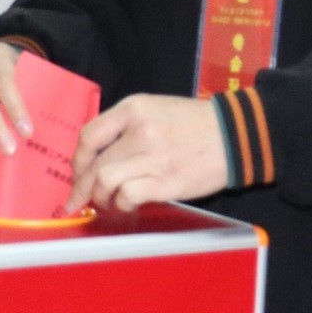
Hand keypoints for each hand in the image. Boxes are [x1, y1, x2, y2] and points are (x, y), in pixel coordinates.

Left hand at [70, 91, 229, 213]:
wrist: (235, 134)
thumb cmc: (193, 122)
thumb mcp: (154, 109)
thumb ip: (125, 126)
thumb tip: (99, 155)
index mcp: (133, 109)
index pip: (89, 136)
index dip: (78, 160)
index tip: (77, 172)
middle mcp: (139, 132)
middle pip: (95, 164)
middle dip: (81, 186)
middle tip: (78, 199)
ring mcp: (153, 158)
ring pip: (106, 181)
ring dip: (99, 197)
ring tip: (105, 202)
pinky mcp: (167, 183)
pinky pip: (129, 195)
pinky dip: (122, 203)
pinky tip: (126, 204)